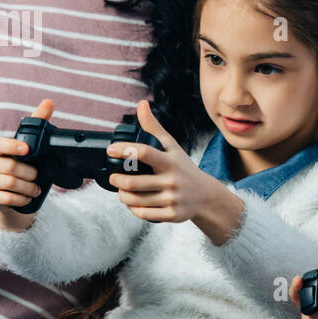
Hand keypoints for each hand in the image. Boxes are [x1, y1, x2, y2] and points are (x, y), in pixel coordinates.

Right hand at [0, 98, 51, 231]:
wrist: (10, 191)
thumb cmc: (20, 163)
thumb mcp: (29, 144)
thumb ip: (38, 122)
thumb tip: (49, 102)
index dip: (12, 146)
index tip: (28, 150)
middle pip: (10, 167)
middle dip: (29, 173)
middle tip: (38, 176)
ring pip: (9, 184)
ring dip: (28, 188)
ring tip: (35, 189)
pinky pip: (6, 199)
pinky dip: (21, 199)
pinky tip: (27, 197)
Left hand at [107, 100, 234, 227]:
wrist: (206, 196)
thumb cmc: (184, 168)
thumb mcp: (172, 146)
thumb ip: (153, 127)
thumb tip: (142, 104)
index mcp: (170, 161)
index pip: (144, 152)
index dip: (124, 150)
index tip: (110, 150)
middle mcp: (172, 180)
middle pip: (133, 182)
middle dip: (117, 180)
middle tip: (115, 177)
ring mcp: (172, 199)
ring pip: (135, 200)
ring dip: (122, 195)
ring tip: (121, 190)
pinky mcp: (172, 214)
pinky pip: (143, 214)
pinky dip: (133, 209)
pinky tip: (133, 203)